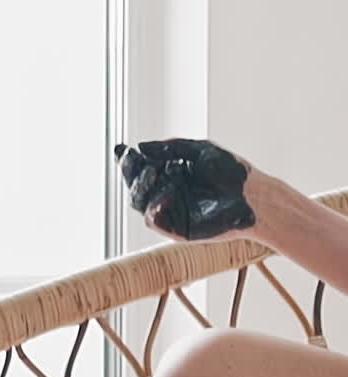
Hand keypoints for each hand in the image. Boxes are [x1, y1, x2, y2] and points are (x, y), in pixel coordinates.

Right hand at [114, 137, 256, 241]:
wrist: (254, 196)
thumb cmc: (231, 172)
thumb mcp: (198, 150)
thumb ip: (169, 148)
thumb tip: (141, 146)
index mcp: (171, 174)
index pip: (141, 168)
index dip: (129, 161)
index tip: (123, 150)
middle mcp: (167, 192)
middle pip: (135, 186)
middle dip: (130, 172)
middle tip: (134, 160)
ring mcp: (171, 211)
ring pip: (139, 203)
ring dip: (140, 187)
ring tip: (151, 172)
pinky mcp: (178, 229)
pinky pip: (155, 221)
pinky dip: (155, 207)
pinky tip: (165, 193)